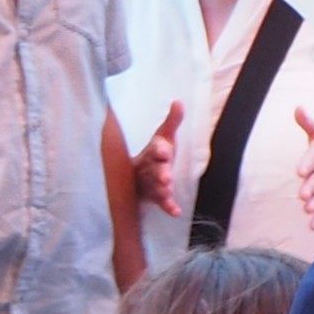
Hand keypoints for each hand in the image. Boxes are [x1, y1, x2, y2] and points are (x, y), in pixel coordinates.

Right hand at [134, 100, 184, 217]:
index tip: (164, 151)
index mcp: (153, 152)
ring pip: (155, 187)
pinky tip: (176, 212)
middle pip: (154, 170)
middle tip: (166, 178)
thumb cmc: (155, 154)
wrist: (134, 176)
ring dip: (162, 190)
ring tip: (168, 192)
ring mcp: (151, 183)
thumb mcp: (164, 137)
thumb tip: (179, 101)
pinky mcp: (155, 197)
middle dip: (160, 173)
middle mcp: (150, 167)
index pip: (155, 150)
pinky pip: (161, 203)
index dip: (159, 151)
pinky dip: (168, 207)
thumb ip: (172, 122)